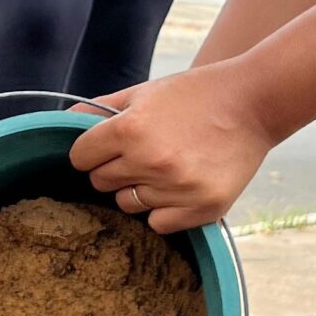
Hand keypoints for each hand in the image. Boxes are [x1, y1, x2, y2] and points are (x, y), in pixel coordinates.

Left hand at [69, 63, 275, 230]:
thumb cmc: (194, 95)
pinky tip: (180, 185)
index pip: (80, 158)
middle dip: (114, 168)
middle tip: (144, 151)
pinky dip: (164, 210)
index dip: (91, 150)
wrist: (253, 103)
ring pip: (128, 204)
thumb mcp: (142, 92)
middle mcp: (150, 161)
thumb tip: (62, 123)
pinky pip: (158, 223)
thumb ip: (98, 109)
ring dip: (140, 189)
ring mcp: (177, 188)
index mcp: (130, 129)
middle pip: (101, 182)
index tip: (108, 145)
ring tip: (167, 165)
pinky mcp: (203, 208)